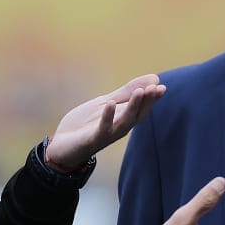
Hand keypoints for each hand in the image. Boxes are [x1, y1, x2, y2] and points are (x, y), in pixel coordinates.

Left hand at [46, 74, 165, 169]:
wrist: (62, 146)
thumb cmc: (86, 124)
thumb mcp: (107, 103)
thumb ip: (126, 93)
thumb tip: (153, 78)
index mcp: (124, 118)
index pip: (142, 108)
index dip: (152, 98)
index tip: (161, 86)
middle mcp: (119, 128)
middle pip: (138, 115)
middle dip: (147, 101)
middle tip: (155, 87)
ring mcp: (107, 134)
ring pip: (125, 121)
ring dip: (133, 107)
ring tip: (140, 92)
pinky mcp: (92, 139)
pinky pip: (102, 129)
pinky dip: (107, 117)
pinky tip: (110, 104)